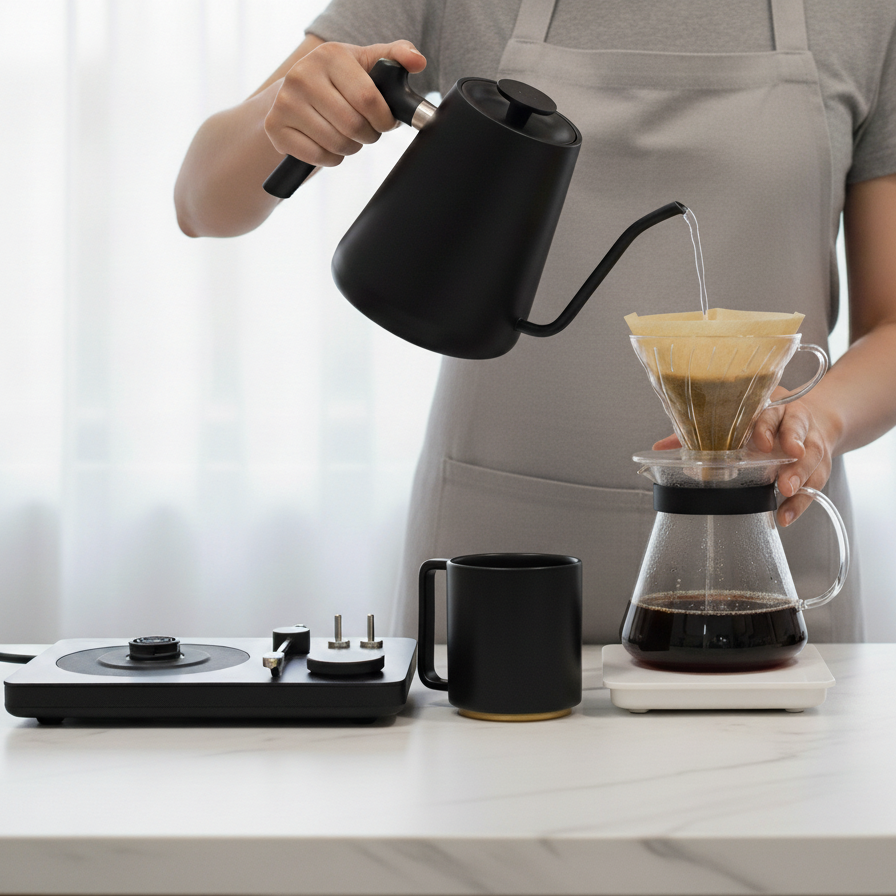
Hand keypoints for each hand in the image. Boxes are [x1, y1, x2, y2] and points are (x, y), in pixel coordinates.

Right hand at [264, 40, 425, 167]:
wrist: (294, 94)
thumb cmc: (339, 81)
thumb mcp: (366, 63)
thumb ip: (395, 57)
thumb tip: (418, 61)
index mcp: (330, 55)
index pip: (368, 100)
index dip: (383, 119)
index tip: (384, 121)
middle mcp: (302, 74)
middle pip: (353, 126)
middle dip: (367, 135)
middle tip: (365, 130)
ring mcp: (285, 101)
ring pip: (337, 144)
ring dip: (350, 148)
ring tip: (346, 135)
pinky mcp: (275, 127)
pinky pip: (318, 157)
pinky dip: (330, 158)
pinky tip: (326, 143)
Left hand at [653, 388, 839, 526]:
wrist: (813, 417)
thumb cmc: (765, 419)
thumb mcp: (738, 418)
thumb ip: (702, 433)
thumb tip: (661, 447)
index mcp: (773, 405)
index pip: (770, 413)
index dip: (765, 428)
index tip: (759, 443)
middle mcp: (795, 421)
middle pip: (798, 433)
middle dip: (791, 453)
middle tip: (781, 476)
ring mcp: (811, 442)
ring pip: (811, 458)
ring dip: (799, 478)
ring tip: (785, 493)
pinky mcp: (820, 464)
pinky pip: (816, 483)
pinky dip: (801, 502)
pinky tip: (785, 516)